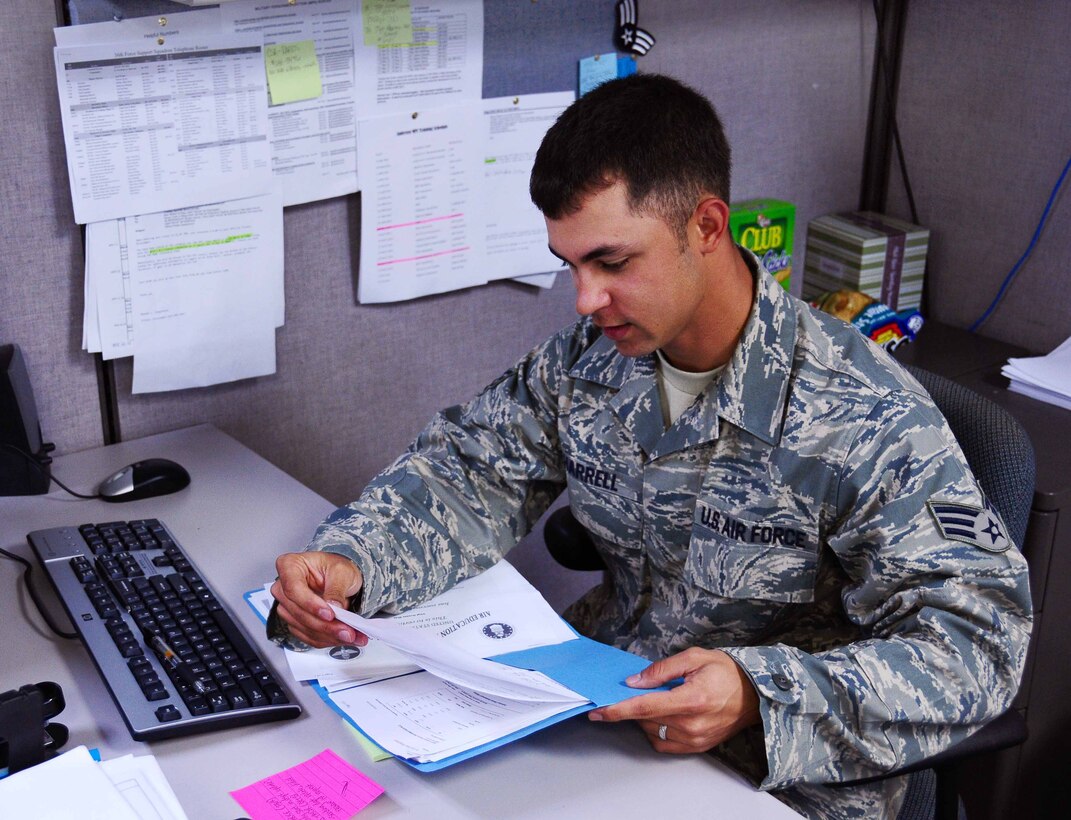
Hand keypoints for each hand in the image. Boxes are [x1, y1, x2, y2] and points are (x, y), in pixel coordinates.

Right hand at [271, 551, 365, 647]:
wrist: (340, 578)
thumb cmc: (336, 568)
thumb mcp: (342, 571)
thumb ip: (336, 588)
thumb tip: (334, 607)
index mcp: (289, 566)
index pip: (293, 589)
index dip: (310, 604)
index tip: (329, 614)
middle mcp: (283, 588)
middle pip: (298, 612)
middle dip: (325, 626)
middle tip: (347, 631)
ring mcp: (287, 607)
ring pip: (303, 628)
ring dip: (328, 635)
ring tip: (351, 636)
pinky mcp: (295, 622)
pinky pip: (308, 636)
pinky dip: (326, 639)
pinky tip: (342, 638)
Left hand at [588, 648, 760, 753]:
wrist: (754, 694)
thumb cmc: (725, 672)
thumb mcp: (694, 657)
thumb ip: (661, 669)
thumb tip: (634, 682)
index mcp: (692, 699)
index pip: (645, 707)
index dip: (617, 709)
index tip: (598, 711)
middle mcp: (693, 724)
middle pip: (646, 720)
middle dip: (631, 706)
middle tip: (631, 691)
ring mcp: (695, 739)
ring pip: (652, 732)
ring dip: (644, 718)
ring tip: (655, 699)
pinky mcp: (697, 747)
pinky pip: (664, 744)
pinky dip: (655, 730)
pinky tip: (661, 715)